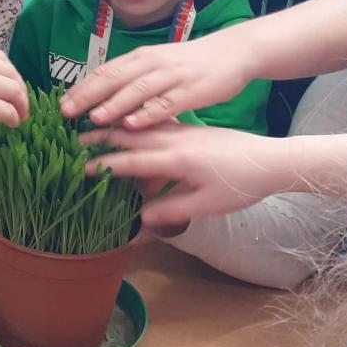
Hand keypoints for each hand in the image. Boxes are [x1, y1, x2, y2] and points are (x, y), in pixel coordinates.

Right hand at [0, 39, 28, 160]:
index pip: (0, 58)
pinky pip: (9, 110)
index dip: (10, 76)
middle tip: (20, 107)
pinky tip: (10, 124)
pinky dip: (13, 118)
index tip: (12, 90)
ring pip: (15, 91)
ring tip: (18, 117)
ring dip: (20, 105)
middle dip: (19, 91)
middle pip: (11, 73)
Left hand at [61, 32, 254, 129]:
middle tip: (66, 113)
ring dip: (114, 104)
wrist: (233, 52)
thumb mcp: (157, 67)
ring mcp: (171, 76)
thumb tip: (103, 101)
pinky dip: (149, 113)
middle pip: (114, 79)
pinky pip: (167, 102)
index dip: (82, 88)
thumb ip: (133, 81)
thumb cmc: (190, 65)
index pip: (104, 72)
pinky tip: (134, 124)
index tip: (60, 104)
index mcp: (141, 58)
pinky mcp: (190, 90)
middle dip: (88, 96)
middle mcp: (151, 64)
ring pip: (137, 90)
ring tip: (94, 119)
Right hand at [81, 124, 292, 227]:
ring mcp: (184, 131)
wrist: (271, 160)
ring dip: (117, 127)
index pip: (131, 161)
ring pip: (142, 126)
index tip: (82, 169)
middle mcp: (176, 139)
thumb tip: (139, 221)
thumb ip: (171, 211)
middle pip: (130, 136)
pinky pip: (158, 124)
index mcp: (176, 159)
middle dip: (101, 137)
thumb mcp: (206, 205)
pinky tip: (132, 127)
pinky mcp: (192, 129)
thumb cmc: (241, 185)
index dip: (105, 166)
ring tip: (96, 127)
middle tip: (75, 139)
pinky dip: (139, 125)